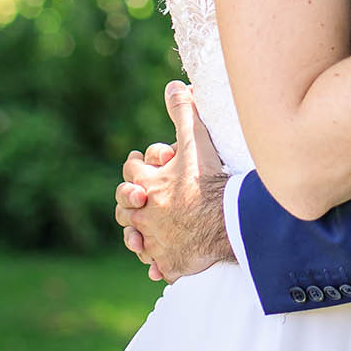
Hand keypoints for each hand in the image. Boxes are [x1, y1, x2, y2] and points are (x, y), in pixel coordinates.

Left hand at [113, 80, 232, 281]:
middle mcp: (144, 214)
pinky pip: (158, 265)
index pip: (131, 171)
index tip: (138, 161)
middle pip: (124, 208)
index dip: (136, 164)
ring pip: (136, 239)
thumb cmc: (207, 179)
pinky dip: (157, 263)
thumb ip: (183, 112)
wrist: (226, 220)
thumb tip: (174, 85)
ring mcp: (156, 240)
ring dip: (137, 234)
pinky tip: (158, 265)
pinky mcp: (170, 261)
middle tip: (137, 198)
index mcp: (146, 185)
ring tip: (141, 232)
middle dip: (129, 201)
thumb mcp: (194, 141)